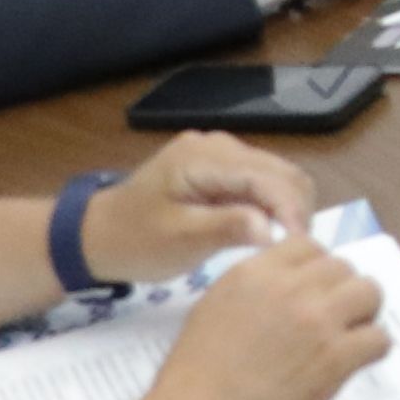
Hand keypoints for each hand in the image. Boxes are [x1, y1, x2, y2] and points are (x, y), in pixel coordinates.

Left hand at [82, 134, 304, 287]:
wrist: (98, 236)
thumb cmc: (135, 240)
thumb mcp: (178, 240)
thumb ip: (226, 228)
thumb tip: (273, 230)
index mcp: (203, 158)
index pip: (266, 177)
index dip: (291, 210)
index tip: (301, 247)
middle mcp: (217, 147)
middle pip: (281, 172)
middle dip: (295, 209)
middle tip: (294, 252)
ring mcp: (220, 154)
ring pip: (278, 177)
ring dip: (288, 209)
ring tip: (282, 245)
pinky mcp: (222, 169)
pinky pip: (263, 183)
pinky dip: (274, 207)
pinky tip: (266, 233)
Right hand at [143, 239, 387, 399]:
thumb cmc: (194, 375)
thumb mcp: (213, 310)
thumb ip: (252, 290)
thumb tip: (284, 289)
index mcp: (255, 273)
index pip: (307, 245)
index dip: (317, 269)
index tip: (314, 291)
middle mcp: (290, 288)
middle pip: (343, 267)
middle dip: (343, 290)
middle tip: (336, 317)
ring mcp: (317, 320)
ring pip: (369, 292)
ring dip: (365, 312)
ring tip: (352, 335)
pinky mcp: (336, 356)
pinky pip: (379, 338)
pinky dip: (374, 348)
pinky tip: (358, 361)